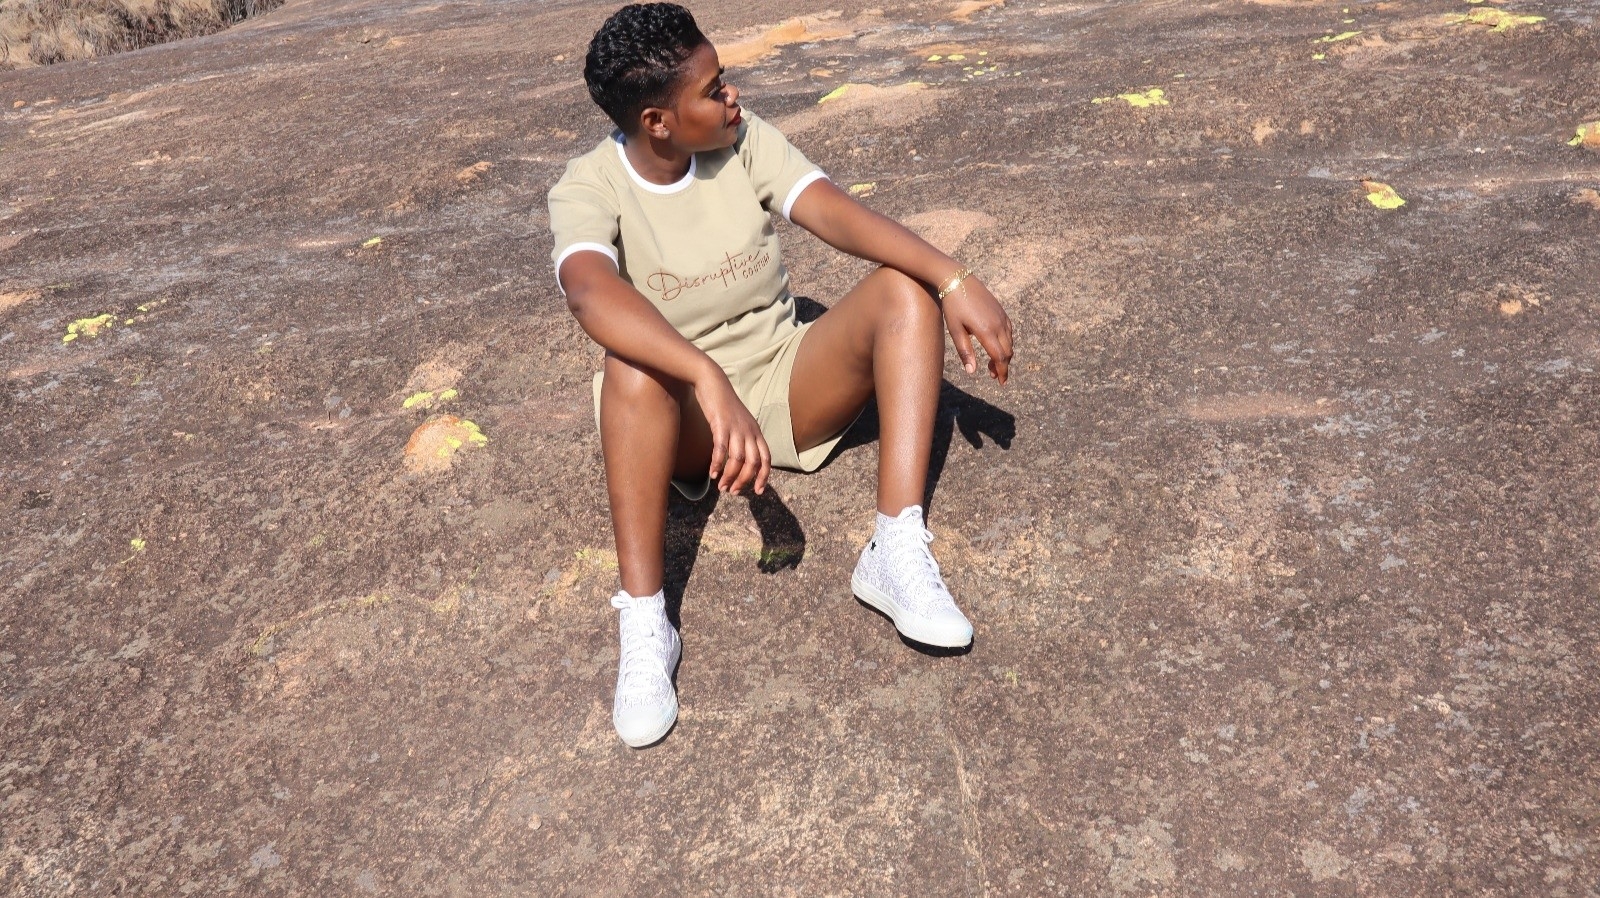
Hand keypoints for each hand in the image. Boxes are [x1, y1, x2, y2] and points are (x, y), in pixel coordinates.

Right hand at [693, 368, 771, 494]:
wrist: (713, 382)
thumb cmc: (725, 405)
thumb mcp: (740, 422)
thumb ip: (744, 438)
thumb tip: (742, 458)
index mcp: (756, 432)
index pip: (766, 459)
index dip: (763, 477)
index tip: (757, 491)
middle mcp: (749, 431)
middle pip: (753, 464)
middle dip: (744, 481)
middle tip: (732, 491)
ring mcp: (736, 428)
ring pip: (737, 460)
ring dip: (730, 476)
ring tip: (721, 486)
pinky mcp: (721, 425)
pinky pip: (721, 450)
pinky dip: (717, 464)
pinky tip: (711, 473)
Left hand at [941, 277, 1013, 384]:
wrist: (958, 279)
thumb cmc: (953, 306)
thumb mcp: (955, 330)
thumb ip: (965, 351)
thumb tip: (972, 371)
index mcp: (986, 331)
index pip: (999, 357)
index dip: (1002, 372)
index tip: (1001, 383)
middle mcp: (998, 324)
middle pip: (1007, 352)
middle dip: (1003, 366)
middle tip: (993, 376)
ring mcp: (1002, 316)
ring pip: (1010, 342)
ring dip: (1005, 355)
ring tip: (992, 364)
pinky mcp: (1001, 311)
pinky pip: (1009, 331)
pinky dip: (1006, 343)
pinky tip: (996, 346)